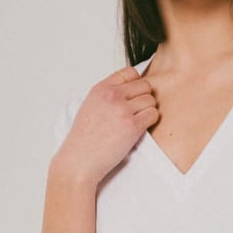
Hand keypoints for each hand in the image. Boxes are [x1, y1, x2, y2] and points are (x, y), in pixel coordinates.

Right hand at [53, 66, 158, 185]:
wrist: (79, 161)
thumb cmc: (84, 139)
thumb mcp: (90, 106)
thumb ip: (108, 95)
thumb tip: (130, 89)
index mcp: (100, 89)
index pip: (130, 72)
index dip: (136, 83)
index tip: (133, 96)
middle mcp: (111, 96)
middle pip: (145, 85)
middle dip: (144, 98)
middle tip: (137, 112)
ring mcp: (122, 110)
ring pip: (151, 100)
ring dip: (148, 111)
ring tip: (136, 122)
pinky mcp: (132, 126)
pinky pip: (154, 115)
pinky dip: (151, 122)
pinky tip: (139, 129)